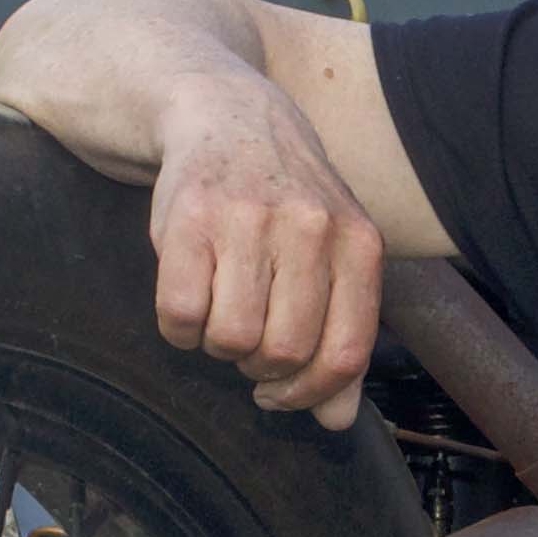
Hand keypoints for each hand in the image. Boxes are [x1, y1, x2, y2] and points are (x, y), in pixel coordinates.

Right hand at [140, 74, 391, 428]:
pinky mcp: (188, 218)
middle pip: (283, 353)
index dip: (310, 393)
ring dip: (217, 346)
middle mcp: (310, 227)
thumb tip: (336, 420)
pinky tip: (189, 297)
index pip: (345, 353)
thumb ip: (342, 335)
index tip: (283, 392)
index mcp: (359, 242)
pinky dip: (179, 327)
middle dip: (259, 368)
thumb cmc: (287, 203)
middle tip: (248, 342)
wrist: (228, 116)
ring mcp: (248, 219)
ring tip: (220, 310)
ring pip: (231, 340)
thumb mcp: (334, 256)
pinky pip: (180, 315)